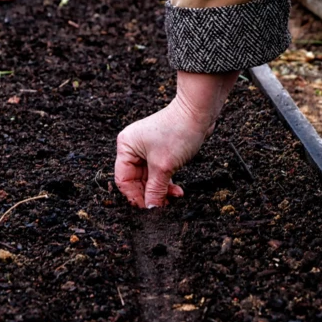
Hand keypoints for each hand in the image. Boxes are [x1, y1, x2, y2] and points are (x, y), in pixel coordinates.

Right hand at [115, 71, 238, 207]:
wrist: (198, 112)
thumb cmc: (178, 132)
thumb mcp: (164, 166)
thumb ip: (155, 190)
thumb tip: (150, 209)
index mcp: (126, 147)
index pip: (123, 180)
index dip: (135, 196)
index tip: (148, 209)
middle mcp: (133, 147)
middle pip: (137, 180)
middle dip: (151, 194)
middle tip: (163, 206)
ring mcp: (147, 148)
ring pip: (150, 178)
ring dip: (161, 189)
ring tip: (173, 198)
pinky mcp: (161, 150)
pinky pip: (160, 171)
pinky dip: (167, 182)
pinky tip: (177, 190)